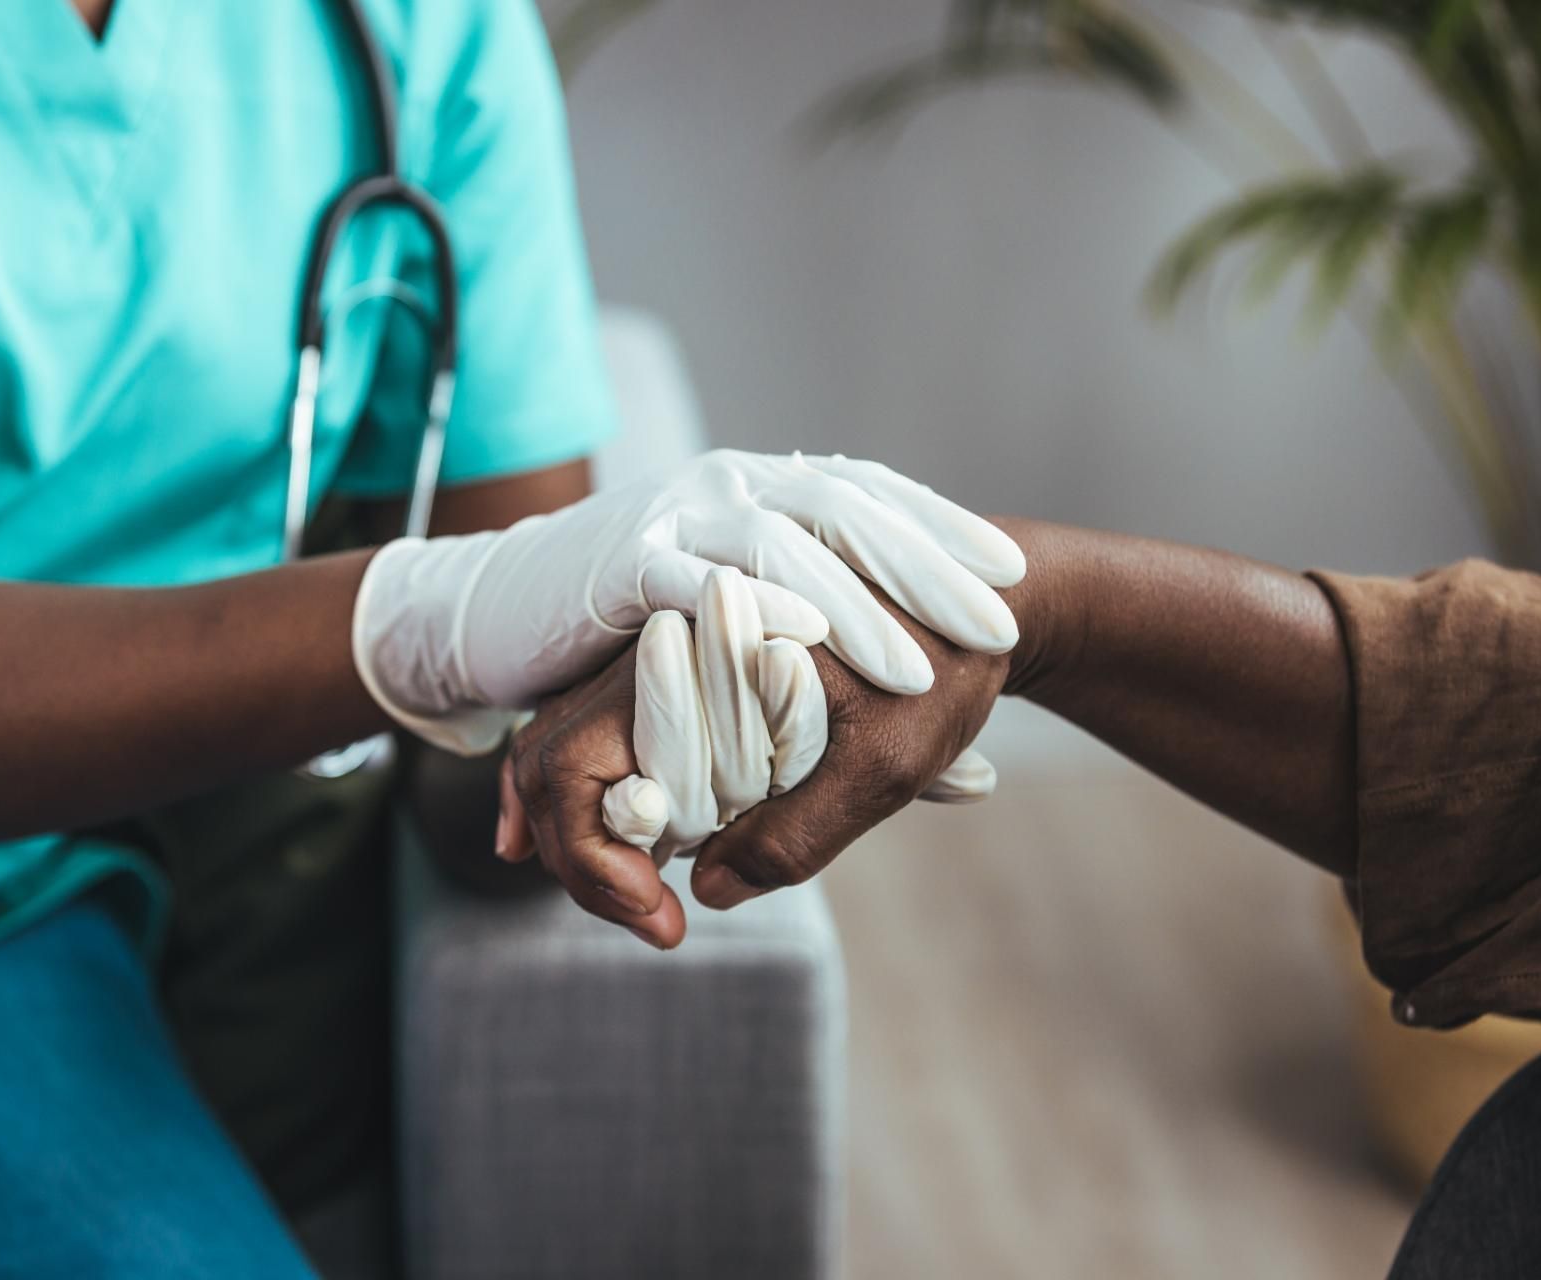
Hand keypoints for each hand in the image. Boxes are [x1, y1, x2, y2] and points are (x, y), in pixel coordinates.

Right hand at [351, 451, 1023, 753]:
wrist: (500, 600)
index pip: (868, 499)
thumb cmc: (637, 623)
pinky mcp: (624, 562)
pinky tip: (799, 649)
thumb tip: (926, 721)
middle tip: (994, 621)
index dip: (939, 533)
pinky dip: (750, 611)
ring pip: (779, 546)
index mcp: (763, 488)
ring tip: (914, 665)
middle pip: (843, 512)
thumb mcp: (738, 622)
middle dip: (923, 566)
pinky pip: (694, 580)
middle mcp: (727, 487)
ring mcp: (675, 515)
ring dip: (852, 606)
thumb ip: (815, 656)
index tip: (1009, 579)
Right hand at [501, 586, 1010, 946]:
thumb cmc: (944, 675)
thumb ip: (792, 835)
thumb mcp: (884, 768)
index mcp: (698, 648)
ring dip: (579, 829)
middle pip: (550, 755)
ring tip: (630, 897)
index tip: (663, 920)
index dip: (593, 859)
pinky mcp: (689, 672)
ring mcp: (668, 656)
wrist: (991, 603)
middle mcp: (664, 643)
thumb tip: (703, 889)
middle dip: (576, 854)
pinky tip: (619, 844)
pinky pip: (607, 736)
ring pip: (567, 745)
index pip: (573, 763)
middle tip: (647, 920)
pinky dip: (596, 796)